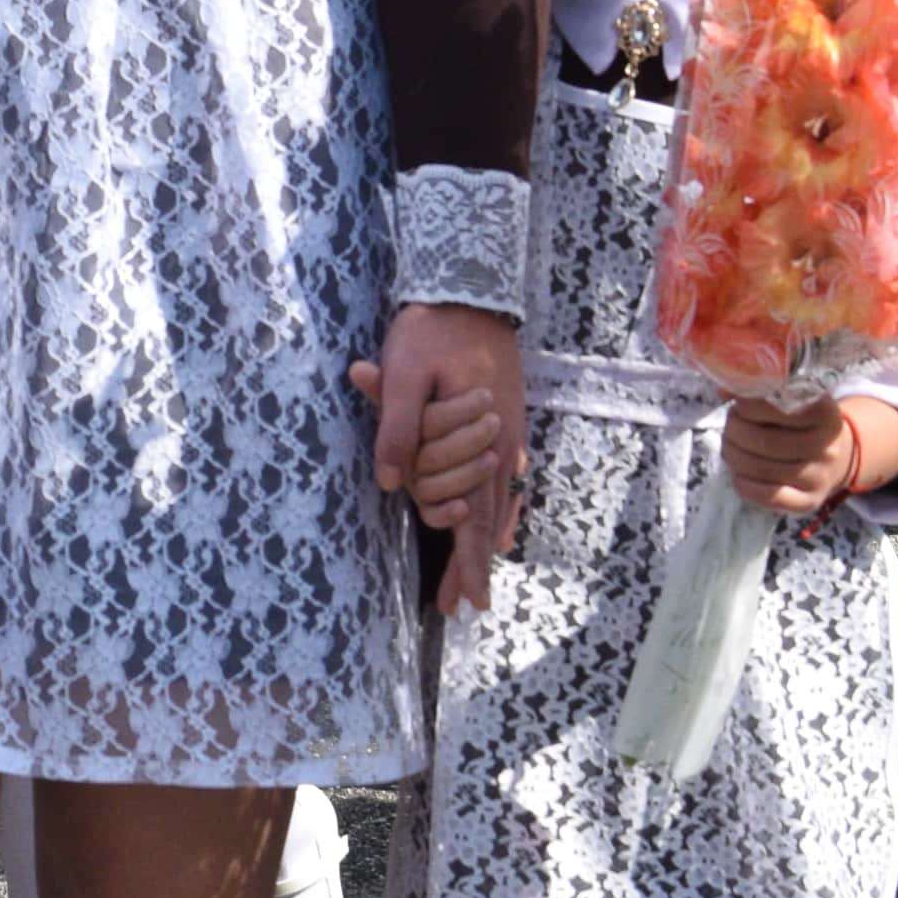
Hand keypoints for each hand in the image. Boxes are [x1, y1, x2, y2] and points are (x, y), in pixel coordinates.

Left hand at [349, 302, 523, 610]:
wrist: (472, 290)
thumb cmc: (432, 332)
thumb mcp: (403, 372)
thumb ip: (396, 425)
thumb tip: (387, 481)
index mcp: (479, 439)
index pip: (474, 515)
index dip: (469, 561)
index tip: (467, 602)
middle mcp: (502, 446)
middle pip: (490, 520)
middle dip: (475, 566)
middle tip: (467, 607)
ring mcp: (509, 436)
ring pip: (499, 503)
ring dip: (484, 544)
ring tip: (476, 582)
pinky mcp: (509, 423)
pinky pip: (508, 481)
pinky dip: (500, 511)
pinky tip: (496, 529)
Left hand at [719, 392, 896, 518]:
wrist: (837, 458)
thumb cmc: (805, 423)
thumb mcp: (795, 401)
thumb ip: (761, 391)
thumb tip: (724, 387)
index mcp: (827, 415)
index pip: (782, 408)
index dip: (750, 406)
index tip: (738, 404)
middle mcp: (828, 447)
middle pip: (766, 442)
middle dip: (736, 432)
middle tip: (729, 426)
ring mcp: (820, 477)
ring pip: (762, 469)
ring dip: (734, 456)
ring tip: (729, 446)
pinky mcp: (809, 502)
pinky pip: (768, 497)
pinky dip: (745, 484)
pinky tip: (738, 473)